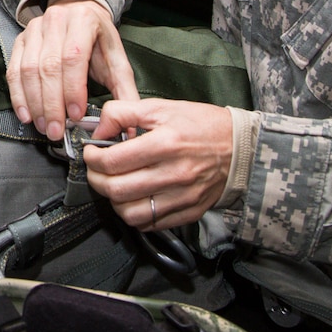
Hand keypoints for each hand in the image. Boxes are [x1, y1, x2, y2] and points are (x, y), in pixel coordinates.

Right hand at [5, 0, 138, 142]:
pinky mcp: (21, 40)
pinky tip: (27, 114)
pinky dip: (19, 96)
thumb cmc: (99, 40)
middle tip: (56, 130)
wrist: (80, 13)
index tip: (76, 115)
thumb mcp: (117, 60)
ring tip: (44, 126)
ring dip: (35, 103)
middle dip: (52, 104)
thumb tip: (130, 126)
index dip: (73, 89)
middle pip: (49, 66)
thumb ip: (125, 92)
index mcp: (85, 20)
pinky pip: (14, 71)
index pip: (74, 57)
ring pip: (28, 70)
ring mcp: (35, 29)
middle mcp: (57, 20)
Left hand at [83, 98, 232, 231]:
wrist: (240, 148)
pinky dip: (134, 214)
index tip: (92, 153)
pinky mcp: (188, 212)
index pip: (114, 161)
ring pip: (129, 213)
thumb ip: (125, 112)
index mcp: (166, 143)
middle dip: (96, 179)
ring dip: (113, 201)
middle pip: (117, 189)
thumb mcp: (163, 107)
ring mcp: (181, 197)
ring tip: (115, 185)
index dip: (93, 158)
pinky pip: (149, 224)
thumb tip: (99, 129)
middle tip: (97, 169)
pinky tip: (135, 198)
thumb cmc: (202, 125)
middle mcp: (173, 173)